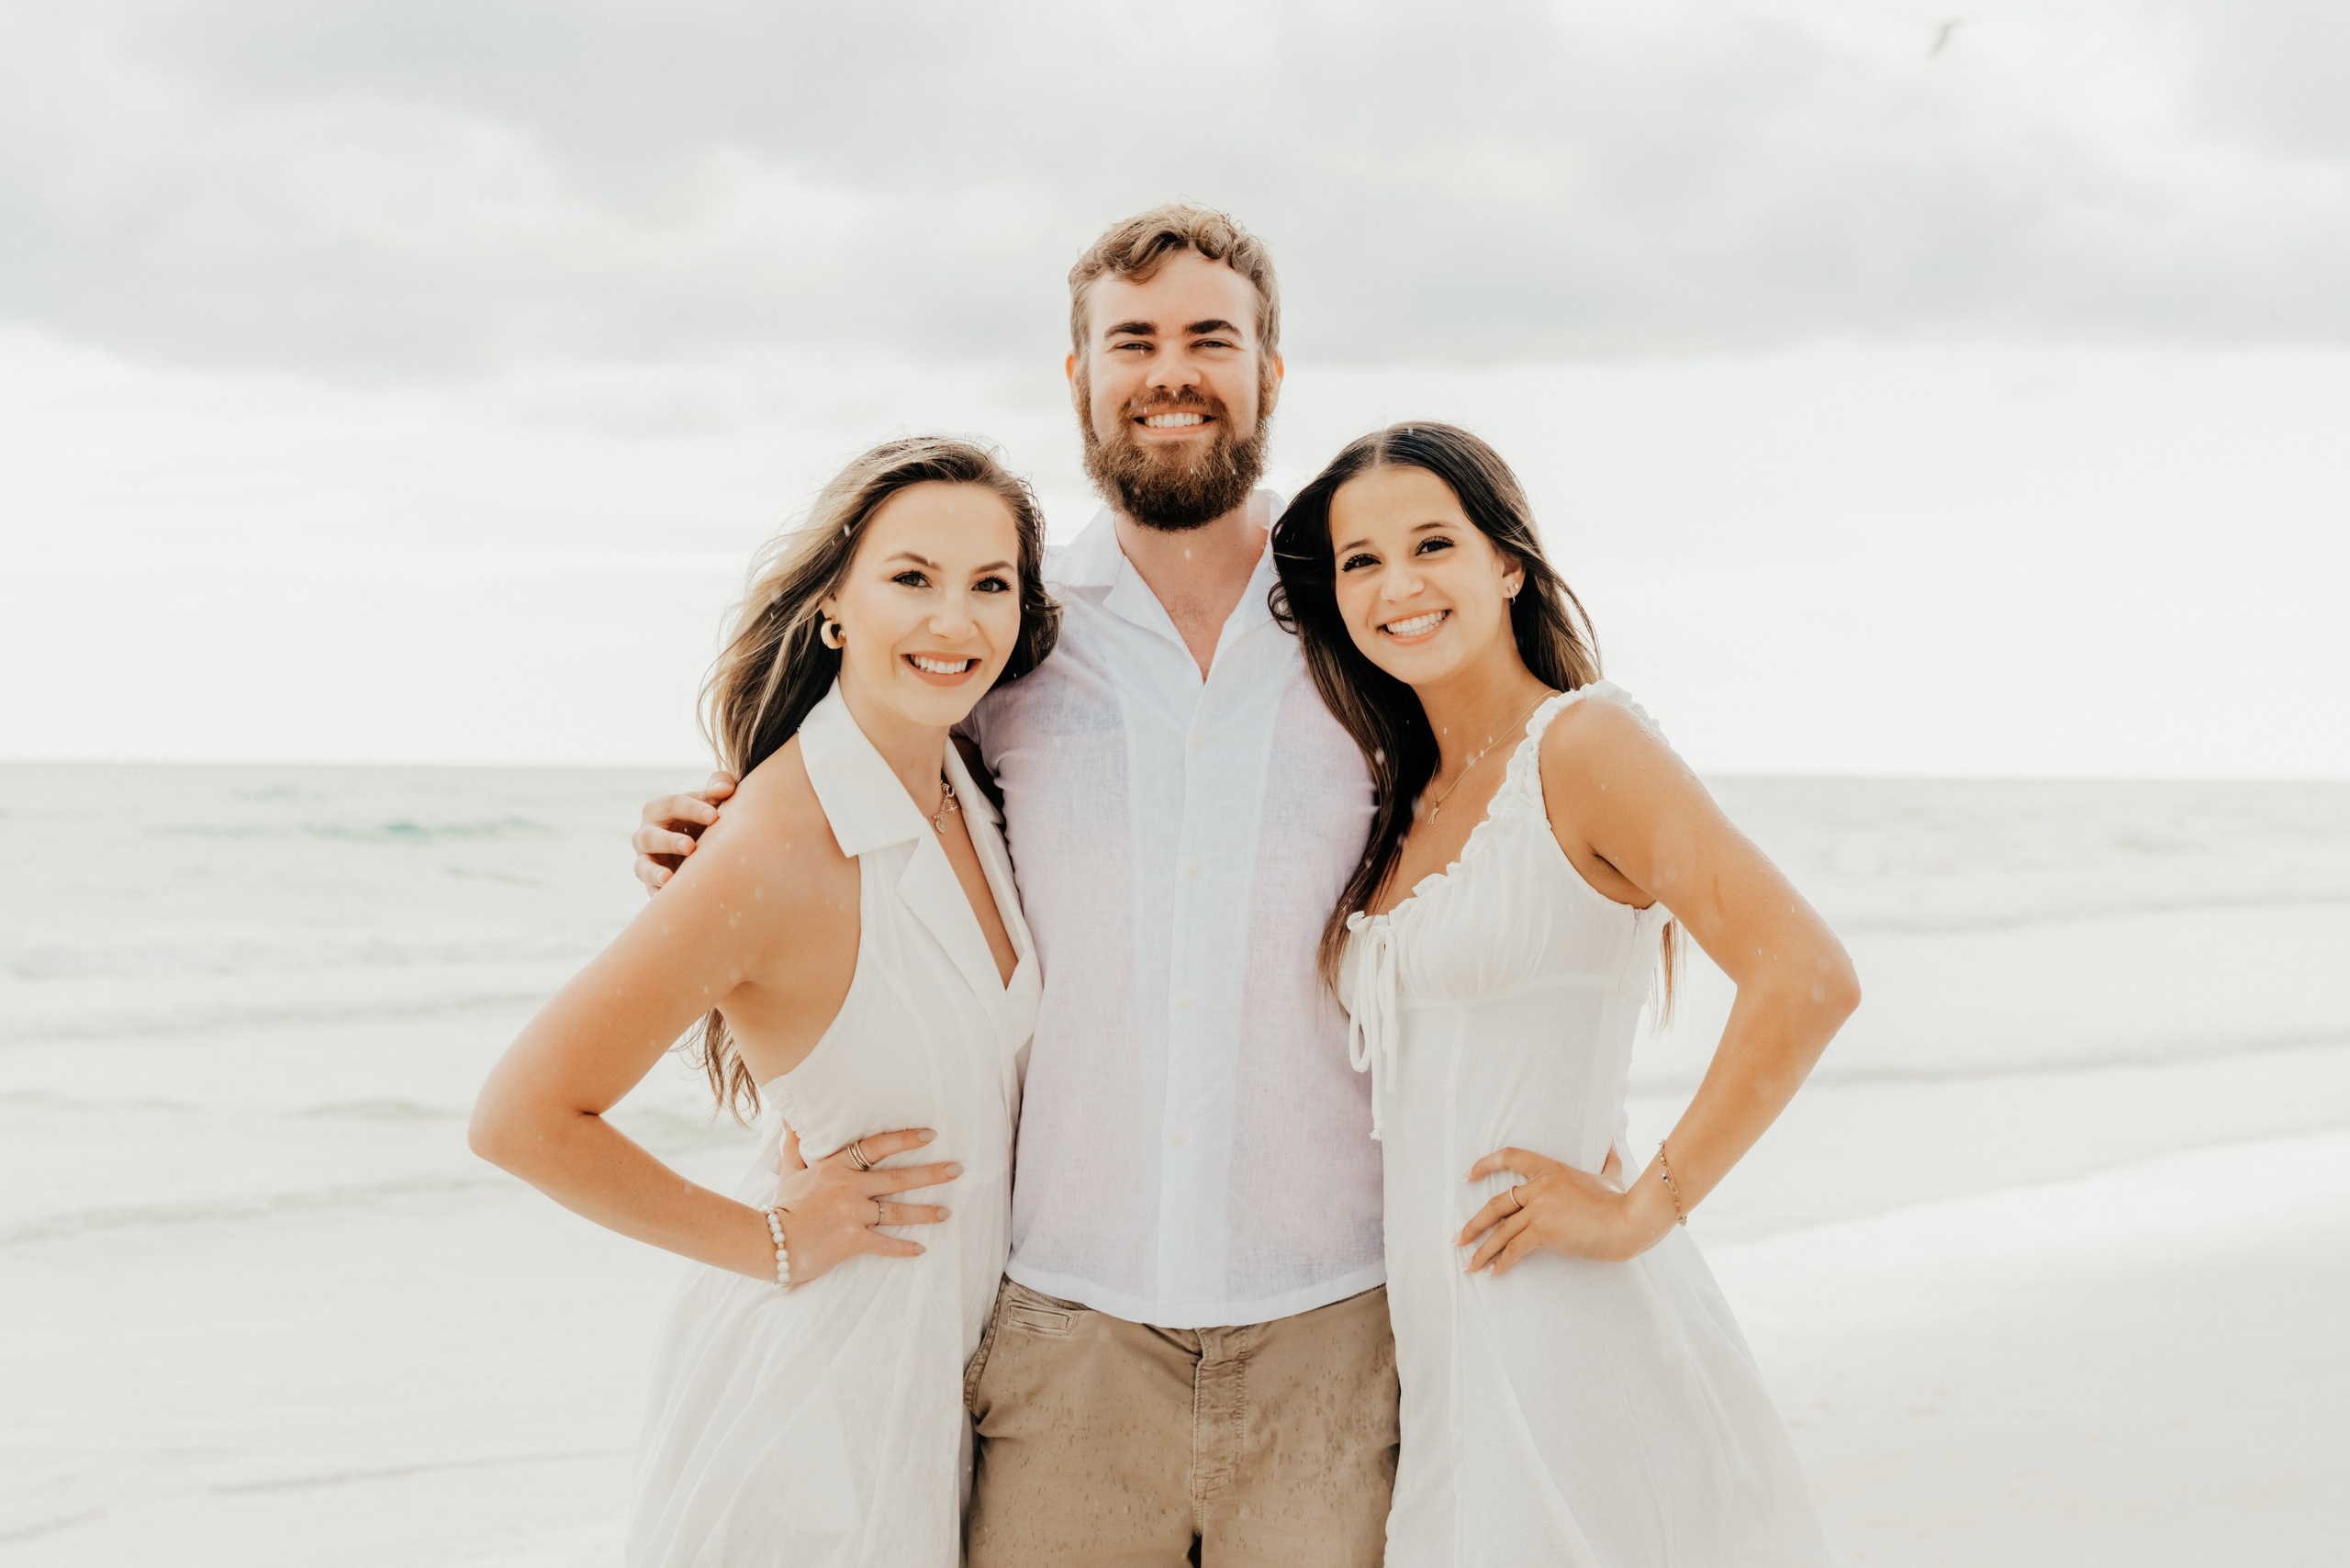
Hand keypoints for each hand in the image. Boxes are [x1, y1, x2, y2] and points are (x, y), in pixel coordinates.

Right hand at [633, 772, 737, 892]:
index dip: (693, 809)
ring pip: (642, 866)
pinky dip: (658, 894)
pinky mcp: (651, 883)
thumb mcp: (712, 800)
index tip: (715, 817)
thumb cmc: (706, 817)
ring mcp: (646, 860)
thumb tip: (725, 789)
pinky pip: (650, 890)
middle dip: (669, 841)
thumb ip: (720, 786)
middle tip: (691, 846)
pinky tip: (669, 897)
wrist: (704, 845)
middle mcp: (647, 834)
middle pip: (650, 836)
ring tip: (668, 878)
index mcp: (660, 809)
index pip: (672, 804)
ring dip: (654, 872)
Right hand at [770, 1125, 958, 1286]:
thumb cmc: (782, 1206)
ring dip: (925, 1212)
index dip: (904, 1139)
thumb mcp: (789, 1171)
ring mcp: (851, 1214)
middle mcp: (848, 1188)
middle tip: (957, 1169)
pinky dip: (903, 1248)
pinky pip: (884, 1244)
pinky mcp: (851, 1241)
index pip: (875, 1147)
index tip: (929, 1135)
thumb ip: (795, 1144)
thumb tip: (788, 1117)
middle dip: (931, 1173)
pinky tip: (921, 1249)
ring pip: (897, 1211)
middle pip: (897, 1177)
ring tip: (946, 1212)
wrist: (769, 1243)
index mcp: (835, 1167)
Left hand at [1456, 1145, 1650, 1273]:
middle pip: (1495, 1204)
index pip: (1510, 1158)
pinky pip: (1514, 1249)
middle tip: (1457, 1238)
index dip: (1485, 1165)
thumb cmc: (1622, 1201)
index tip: (1467, 1176)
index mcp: (1550, 1169)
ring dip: (1481, 1250)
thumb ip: (1607, 1160)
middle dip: (1473, 1224)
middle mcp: (1539, 1187)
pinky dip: (1501, 1262)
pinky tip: (1492, 1273)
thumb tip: (1612, 1144)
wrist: (1629, 1221)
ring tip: (1468, 1264)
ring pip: (1501, 1231)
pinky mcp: (1544, 1231)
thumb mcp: (1611, 1175)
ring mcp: (1539, 1209)